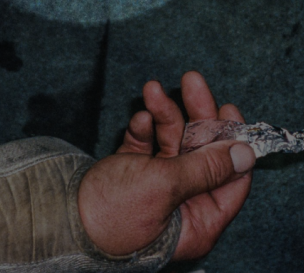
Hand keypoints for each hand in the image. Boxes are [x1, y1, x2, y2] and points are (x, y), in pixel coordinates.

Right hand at [78, 72, 254, 258]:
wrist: (58, 220)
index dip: (231, 142)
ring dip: (164, 115)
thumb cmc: (112, 216)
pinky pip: (145, 147)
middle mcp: (181, 205)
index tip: (227, 108)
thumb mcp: (165, 187)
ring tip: (153, 88)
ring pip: (171, 144)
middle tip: (192, 82)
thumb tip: (245, 155)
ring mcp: (155, 189)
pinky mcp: (130, 176)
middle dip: (195, 116)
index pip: (230, 178)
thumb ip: (205, 168)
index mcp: (199, 220)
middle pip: (200, 153)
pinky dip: (143, 130)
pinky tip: (139, 118)